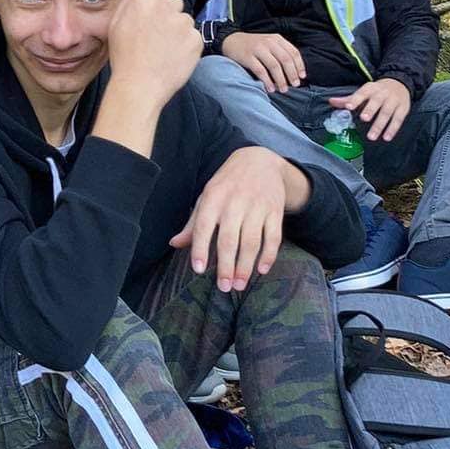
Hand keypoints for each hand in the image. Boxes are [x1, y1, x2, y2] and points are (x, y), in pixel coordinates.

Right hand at [103, 0, 202, 112]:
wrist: (139, 87)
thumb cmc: (124, 57)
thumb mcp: (116, 23)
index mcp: (143, 1)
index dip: (153, 5)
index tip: (147, 22)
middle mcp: (165, 8)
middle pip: (174, 2)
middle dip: (168, 16)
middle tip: (155, 38)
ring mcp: (183, 24)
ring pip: (185, 20)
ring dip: (178, 31)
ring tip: (163, 51)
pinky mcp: (196, 40)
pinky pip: (194, 37)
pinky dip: (187, 47)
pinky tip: (173, 58)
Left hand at [171, 147, 298, 290]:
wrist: (260, 161)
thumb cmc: (227, 184)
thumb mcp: (207, 197)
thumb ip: (193, 223)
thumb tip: (174, 244)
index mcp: (213, 198)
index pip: (203, 225)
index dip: (200, 248)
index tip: (199, 270)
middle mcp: (235, 202)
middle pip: (229, 238)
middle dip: (226, 266)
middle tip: (224, 287)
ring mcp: (257, 206)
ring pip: (252, 241)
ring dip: (246, 266)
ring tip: (239, 285)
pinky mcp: (275, 211)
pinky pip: (273, 237)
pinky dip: (269, 255)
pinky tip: (262, 270)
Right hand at [220, 31, 305, 94]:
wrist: (231, 41)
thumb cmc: (253, 46)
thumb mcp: (269, 44)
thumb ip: (280, 53)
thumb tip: (294, 72)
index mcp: (277, 39)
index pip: (293, 52)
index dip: (299, 65)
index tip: (302, 77)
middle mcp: (269, 42)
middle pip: (286, 59)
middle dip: (292, 74)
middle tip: (295, 85)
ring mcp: (258, 49)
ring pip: (274, 66)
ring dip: (281, 80)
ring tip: (283, 90)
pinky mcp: (248, 57)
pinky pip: (260, 71)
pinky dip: (267, 81)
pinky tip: (270, 89)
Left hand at [329, 77, 410, 142]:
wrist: (400, 83)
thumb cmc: (377, 91)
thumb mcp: (363, 92)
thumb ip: (348, 99)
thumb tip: (331, 101)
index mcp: (370, 88)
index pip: (362, 93)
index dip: (355, 100)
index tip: (349, 107)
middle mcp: (382, 93)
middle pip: (376, 101)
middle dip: (370, 110)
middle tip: (364, 119)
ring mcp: (394, 100)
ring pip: (387, 112)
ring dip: (380, 125)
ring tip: (372, 136)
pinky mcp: (403, 108)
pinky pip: (398, 119)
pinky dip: (393, 129)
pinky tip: (387, 137)